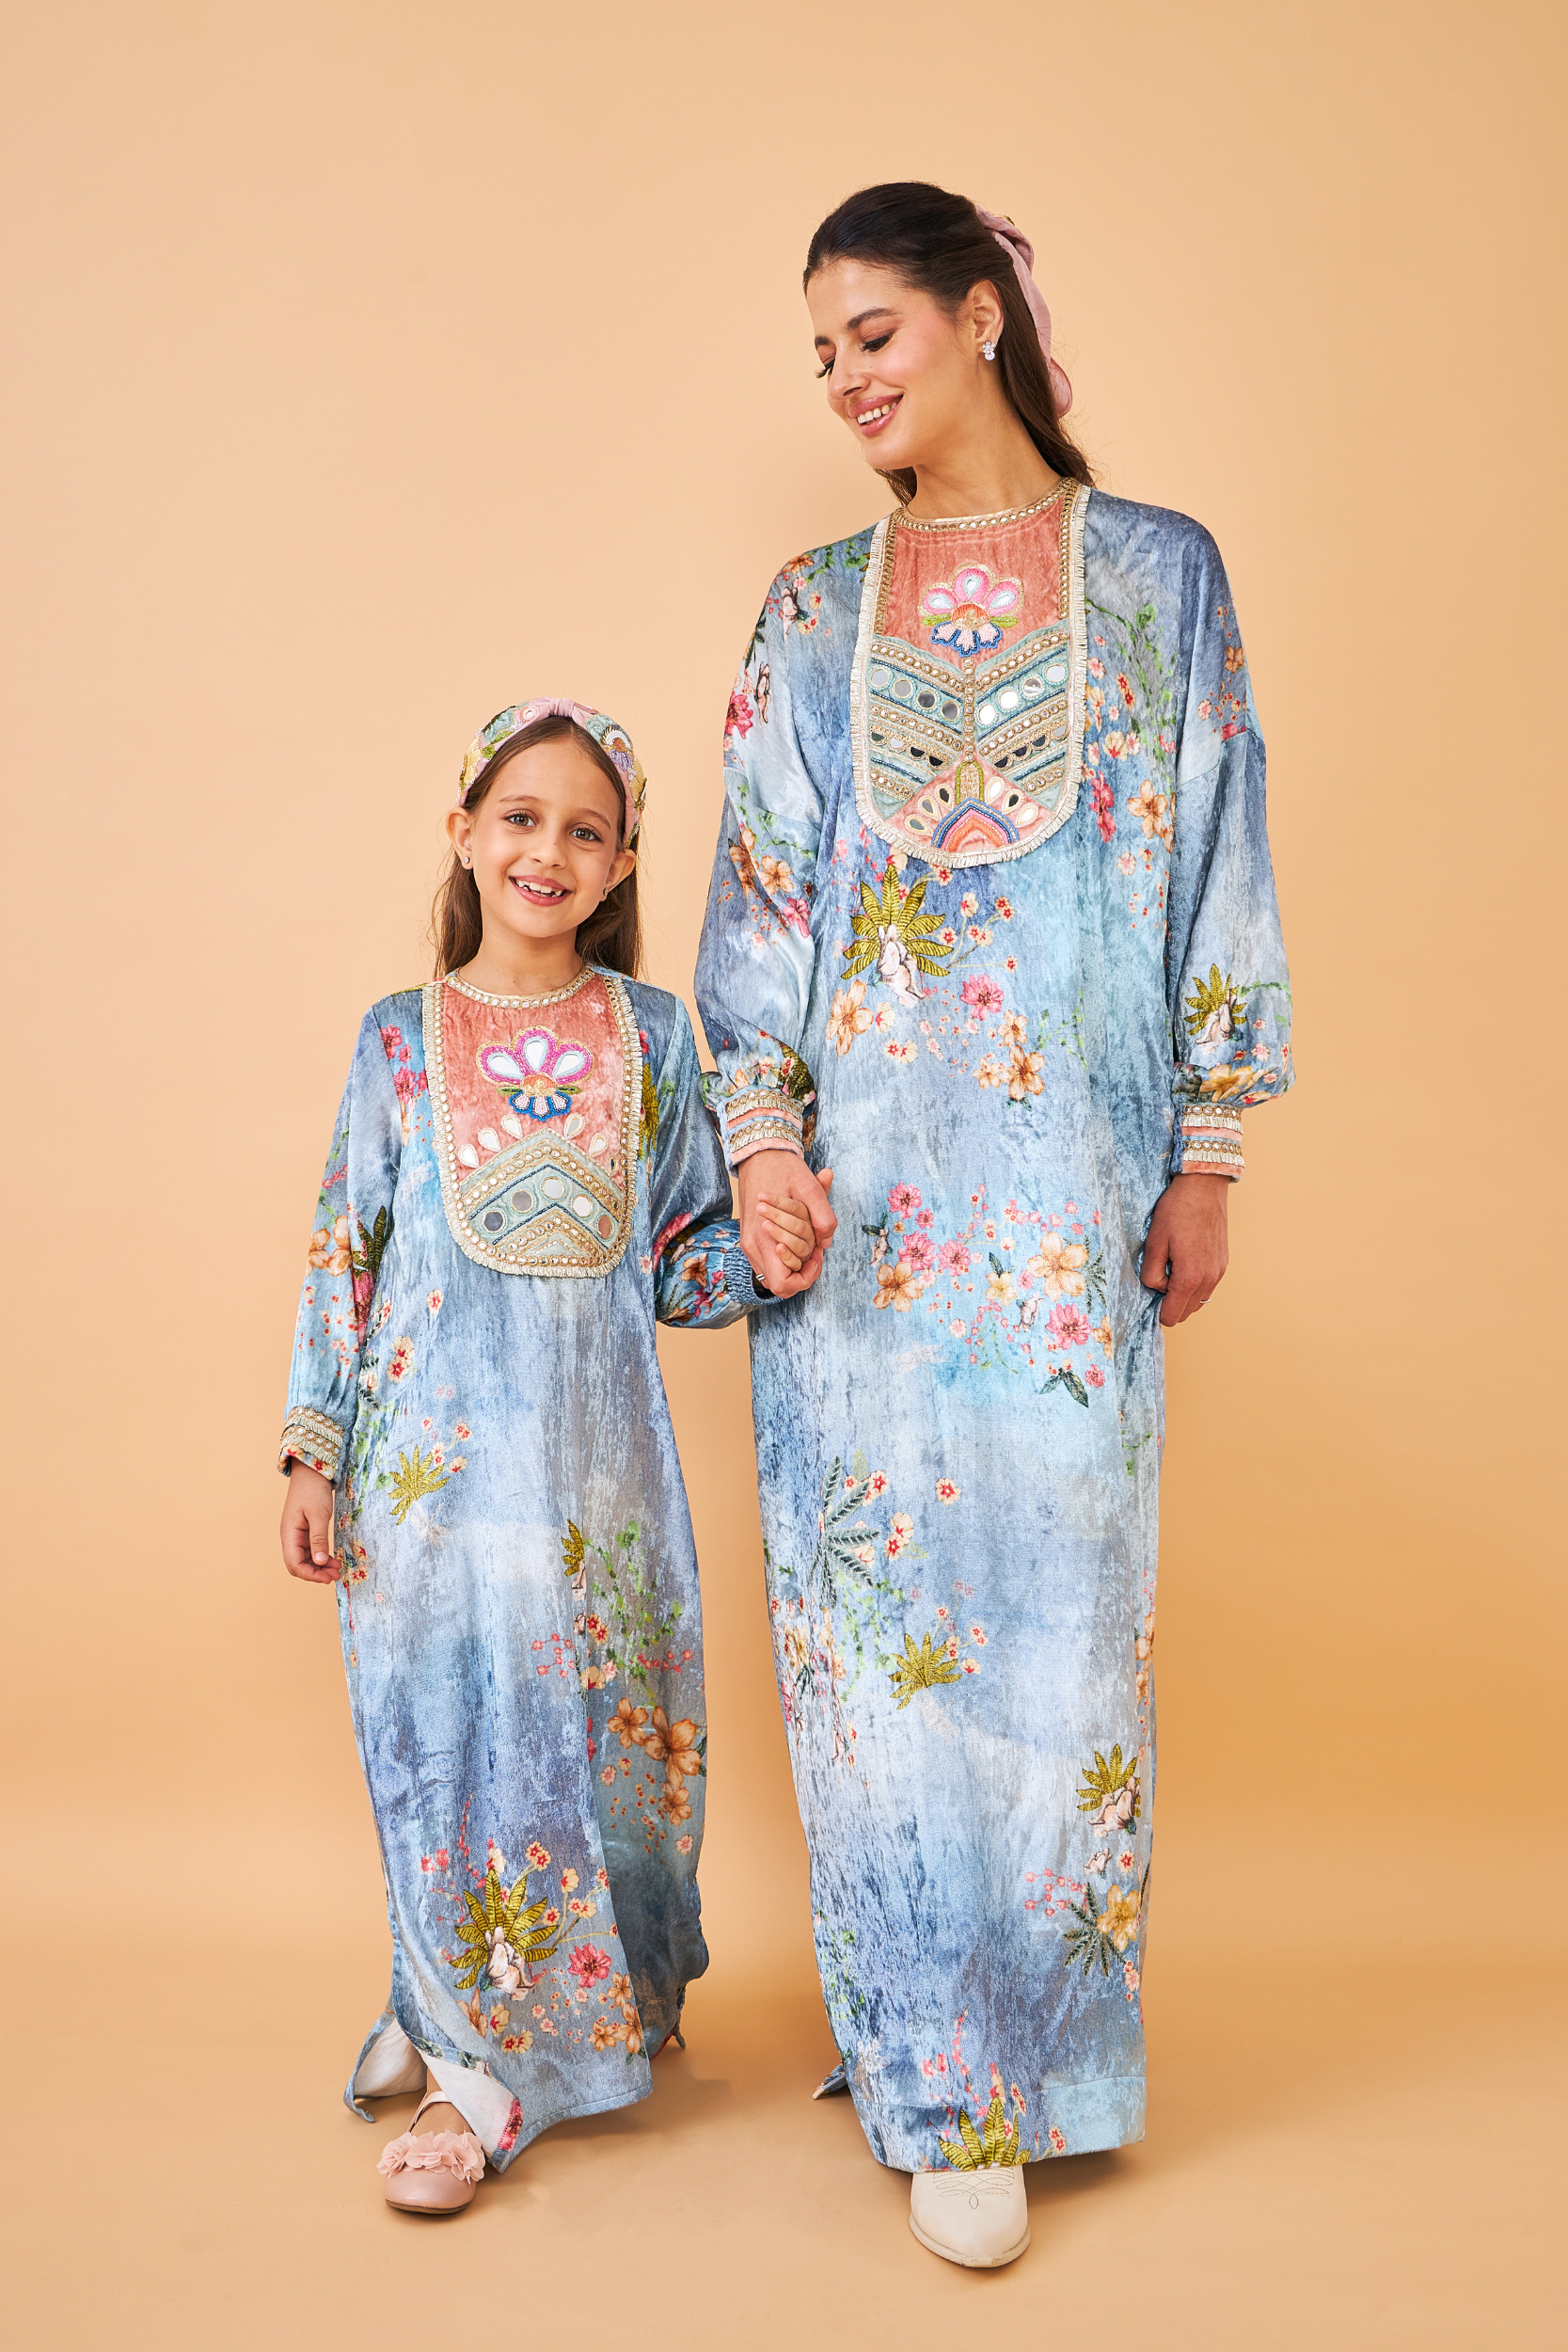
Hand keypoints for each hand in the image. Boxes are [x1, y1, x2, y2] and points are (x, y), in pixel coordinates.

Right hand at [281, 1459, 339, 1582]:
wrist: (312, 1472)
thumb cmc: (314, 1490)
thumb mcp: (319, 1514)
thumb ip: (318, 1538)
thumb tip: (319, 1562)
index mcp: (289, 1534)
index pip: (294, 1564)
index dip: (310, 1575)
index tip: (328, 1578)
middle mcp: (290, 1537)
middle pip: (299, 1564)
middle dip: (316, 1573)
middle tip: (336, 1575)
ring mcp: (297, 1534)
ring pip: (306, 1559)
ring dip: (320, 1566)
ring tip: (337, 1569)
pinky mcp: (305, 1531)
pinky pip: (311, 1550)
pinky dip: (321, 1557)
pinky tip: (332, 1559)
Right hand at [738, 1149, 835, 1297]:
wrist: (759, 1155)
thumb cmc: (784, 1170)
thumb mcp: (809, 1187)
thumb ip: (822, 1216)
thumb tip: (827, 1242)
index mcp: (763, 1239)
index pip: (783, 1284)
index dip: (805, 1278)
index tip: (817, 1256)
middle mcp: (752, 1246)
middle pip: (780, 1283)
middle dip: (803, 1269)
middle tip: (817, 1248)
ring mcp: (748, 1244)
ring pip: (774, 1273)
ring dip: (794, 1262)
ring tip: (808, 1241)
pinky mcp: (749, 1238)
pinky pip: (769, 1261)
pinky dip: (785, 1255)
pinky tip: (797, 1237)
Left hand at [1140, 1172, 1230, 1326]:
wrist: (1203, 1187)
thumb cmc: (1176, 1211)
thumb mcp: (1154, 1242)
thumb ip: (1151, 1273)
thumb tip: (1157, 1288)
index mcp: (1189, 1277)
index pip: (1172, 1316)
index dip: (1157, 1310)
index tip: (1150, 1292)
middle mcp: (1209, 1279)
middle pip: (1186, 1313)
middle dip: (1170, 1303)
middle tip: (1158, 1278)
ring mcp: (1219, 1272)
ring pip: (1198, 1302)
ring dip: (1183, 1295)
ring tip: (1171, 1268)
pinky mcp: (1223, 1264)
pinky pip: (1207, 1287)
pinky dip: (1194, 1285)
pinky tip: (1184, 1263)